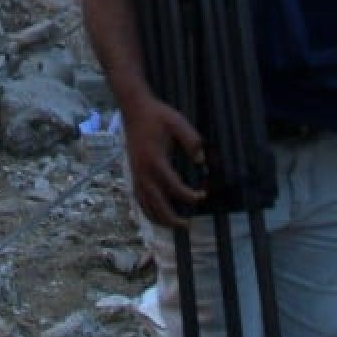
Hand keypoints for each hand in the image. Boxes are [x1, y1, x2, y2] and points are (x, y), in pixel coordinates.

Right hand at [120, 96, 205, 228]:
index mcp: (155, 160)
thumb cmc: (158, 116)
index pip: (173, 186)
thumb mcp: (177, 122)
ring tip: (176, 226)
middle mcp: (143, 171)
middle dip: (172, 217)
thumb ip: (191, 140)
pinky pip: (139, 199)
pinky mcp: (133, 175)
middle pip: (157, 203)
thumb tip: (201, 160)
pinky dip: (148, 211)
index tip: (203, 195)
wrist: (134, 110)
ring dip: (160, 219)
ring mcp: (136, 175)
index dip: (189, 195)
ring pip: (146, 205)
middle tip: (188, 224)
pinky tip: (157, 217)